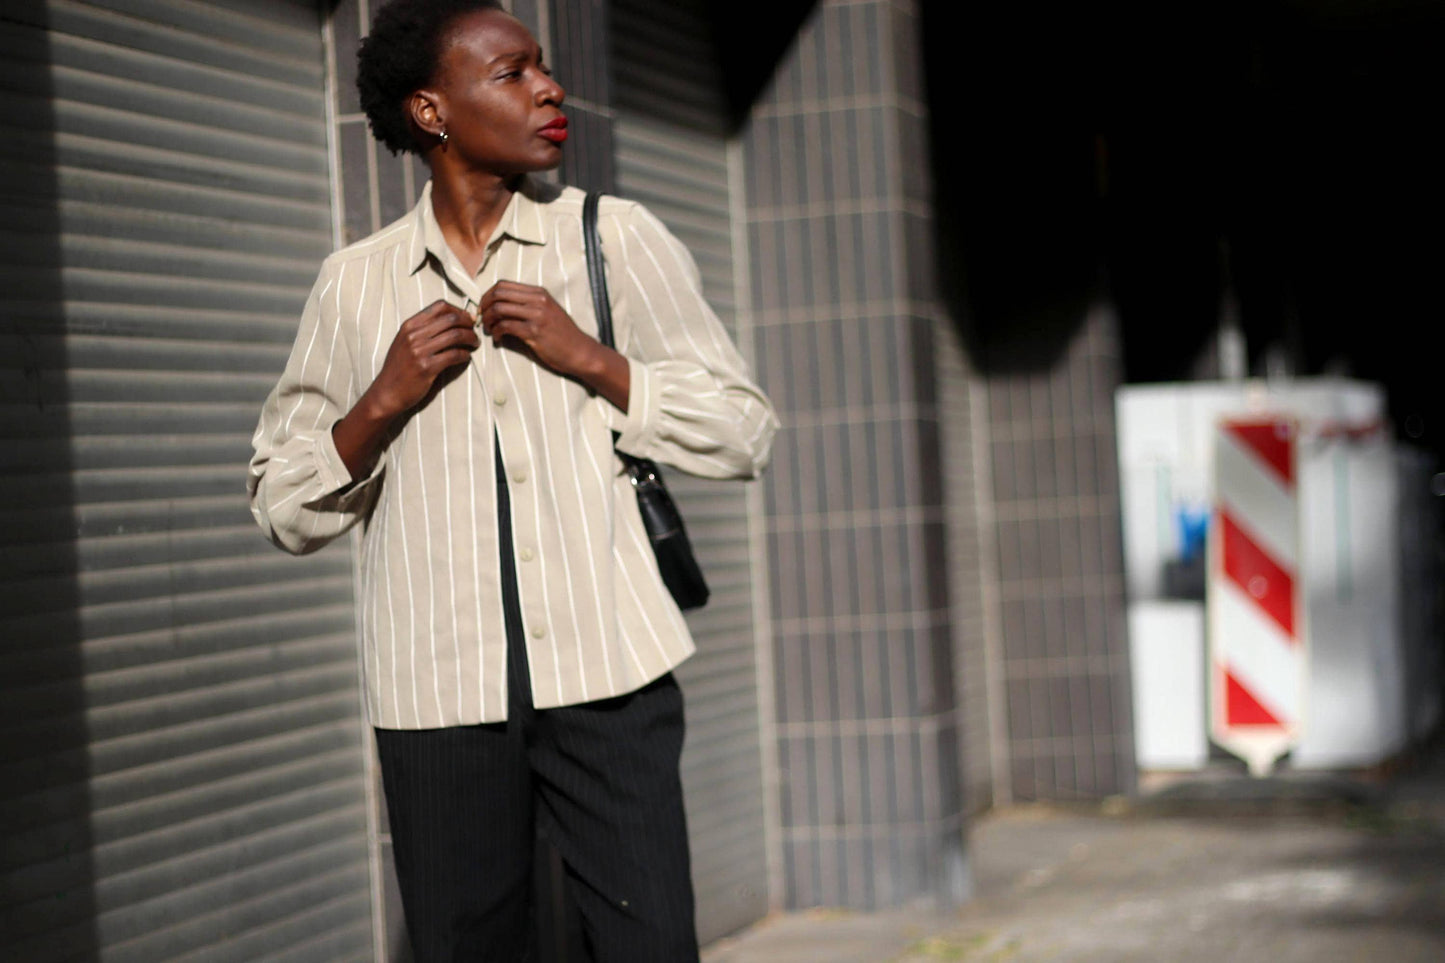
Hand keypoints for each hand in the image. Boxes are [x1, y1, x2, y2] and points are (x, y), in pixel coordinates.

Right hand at [369, 300, 480, 416]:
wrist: (387, 392)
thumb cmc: (399, 368)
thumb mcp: (404, 342)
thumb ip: (422, 330)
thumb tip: (450, 320)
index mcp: (409, 325)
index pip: (440, 306)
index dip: (458, 310)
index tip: (467, 319)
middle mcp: (413, 335)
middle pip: (451, 319)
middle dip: (468, 323)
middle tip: (474, 331)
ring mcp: (419, 351)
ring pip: (455, 335)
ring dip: (470, 338)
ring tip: (475, 343)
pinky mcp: (427, 368)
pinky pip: (454, 355)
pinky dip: (465, 355)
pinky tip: (466, 357)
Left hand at [477, 281, 600, 377]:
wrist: (581, 352)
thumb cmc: (563, 335)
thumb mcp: (548, 312)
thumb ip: (528, 305)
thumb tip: (500, 306)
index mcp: (539, 293)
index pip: (504, 284)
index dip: (488, 295)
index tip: (484, 308)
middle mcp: (538, 300)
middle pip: (498, 293)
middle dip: (484, 306)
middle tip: (482, 318)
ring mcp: (537, 315)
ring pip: (499, 309)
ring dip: (488, 320)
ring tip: (489, 330)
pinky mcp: (535, 332)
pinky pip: (506, 326)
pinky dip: (496, 332)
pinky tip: (498, 339)